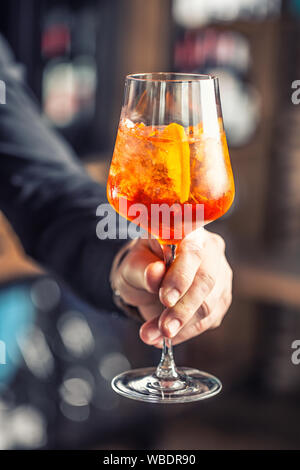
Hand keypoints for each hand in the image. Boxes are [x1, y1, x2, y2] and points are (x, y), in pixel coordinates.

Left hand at [110, 229, 232, 346]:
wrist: (149, 276)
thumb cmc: (142, 264)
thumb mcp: (132, 264)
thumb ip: (141, 268)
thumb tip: (155, 275)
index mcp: (188, 231)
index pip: (192, 252)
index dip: (181, 277)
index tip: (166, 299)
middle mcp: (210, 249)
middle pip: (206, 281)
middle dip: (183, 310)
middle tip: (163, 329)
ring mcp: (220, 273)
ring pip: (210, 304)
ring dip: (181, 327)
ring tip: (152, 336)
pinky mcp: (221, 297)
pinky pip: (209, 319)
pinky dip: (185, 332)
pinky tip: (164, 337)